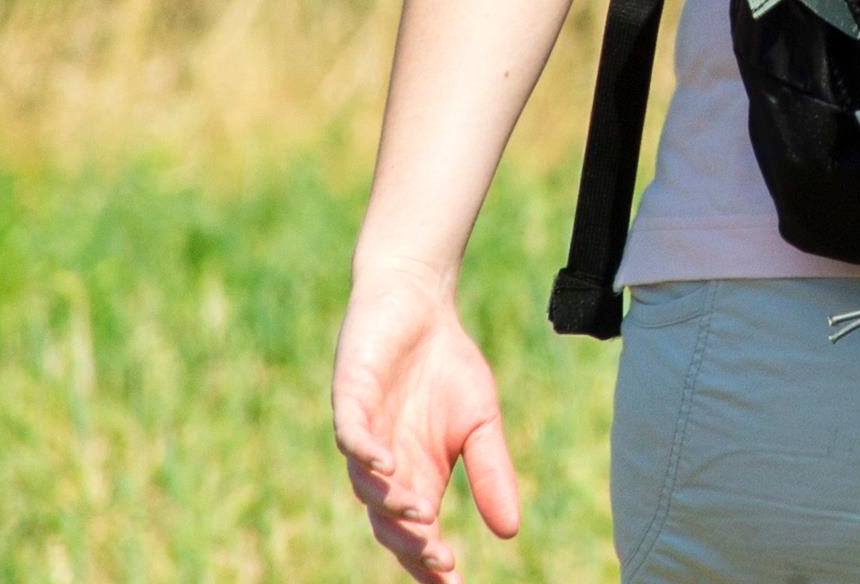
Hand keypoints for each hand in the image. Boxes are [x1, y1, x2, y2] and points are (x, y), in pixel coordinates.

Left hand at [331, 265, 523, 579]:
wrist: (420, 303)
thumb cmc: (446, 365)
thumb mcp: (482, 424)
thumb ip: (491, 475)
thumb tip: (510, 532)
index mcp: (414, 479)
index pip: (418, 535)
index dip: (432, 564)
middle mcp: (383, 467)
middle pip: (388, 523)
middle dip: (413, 546)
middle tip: (441, 562)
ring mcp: (363, 435)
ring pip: (366, 486)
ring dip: (392, 505)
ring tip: (423, 515)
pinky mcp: (350, 399)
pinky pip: (351, 436)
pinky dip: (365, 455)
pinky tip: (388, 467)